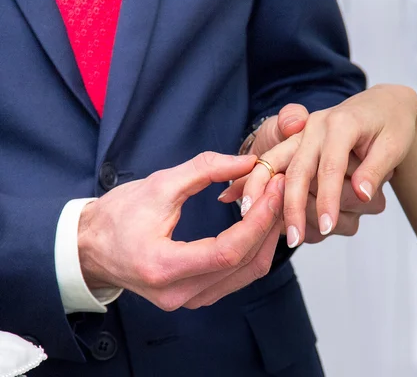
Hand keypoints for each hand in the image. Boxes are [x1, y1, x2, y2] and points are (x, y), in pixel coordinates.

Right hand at [77, 152, 284, 310]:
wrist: (91, 248)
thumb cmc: (117, 217)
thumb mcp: (158, 184)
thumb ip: (205, 169)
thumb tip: (248, 161)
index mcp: (164, 267)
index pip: (228, 251)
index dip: (258, 220)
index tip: (275, 189)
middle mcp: (179, 294)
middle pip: (245, 264)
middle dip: (269, 224)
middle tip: (281, 189)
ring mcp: (189, 300)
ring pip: (247, 273)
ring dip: (266, 237)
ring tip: (275, 203)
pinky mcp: (196, 297)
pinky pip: (237, 277)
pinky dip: (253, 249)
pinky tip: (259, 224)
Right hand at [223, 85, 416, 246]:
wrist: (380, 103)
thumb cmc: (391, 123)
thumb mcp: (394, 143)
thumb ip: (375, 168)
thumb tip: (363, 194)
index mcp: (341, 124)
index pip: (330, 169)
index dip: (326, 200)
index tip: (326, 228)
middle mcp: (315, 127)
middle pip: (296, 171)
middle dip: (292, 208)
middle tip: (293, 240)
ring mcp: (301, 133)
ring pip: (275, 165)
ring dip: (266, 195)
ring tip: (261, 226)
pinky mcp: (294, 141)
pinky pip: (270, 161)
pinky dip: (253, 180)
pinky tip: (234, 198)